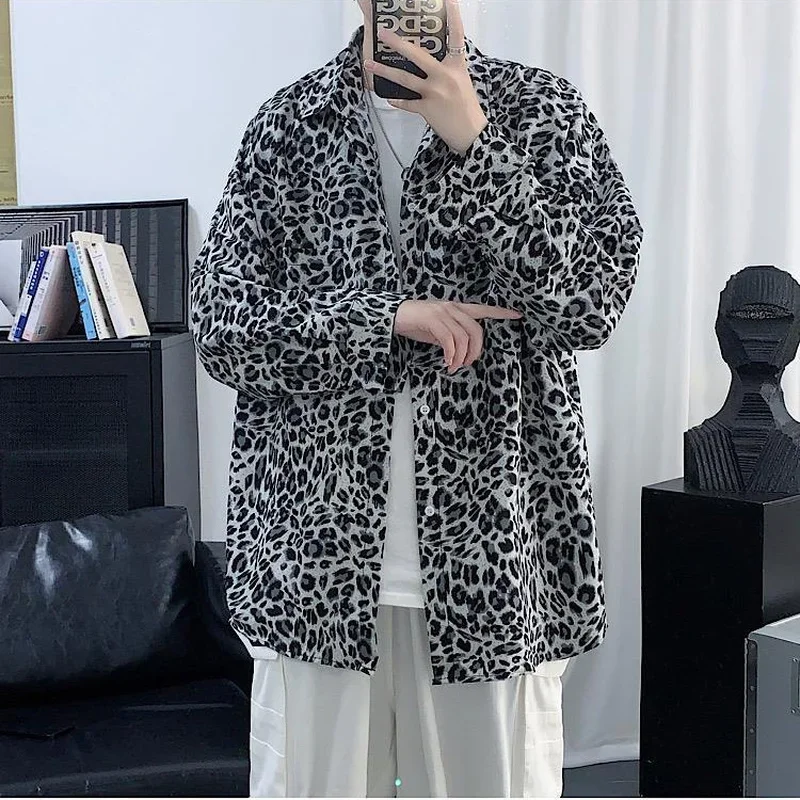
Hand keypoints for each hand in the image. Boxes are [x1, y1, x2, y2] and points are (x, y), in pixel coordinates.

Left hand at [364, 0, 487, 154]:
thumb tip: (429, 63)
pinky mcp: (427, 109)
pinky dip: (398, 100)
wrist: (470, 133)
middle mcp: (444, 76)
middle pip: (417, 55)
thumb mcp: (461, 82)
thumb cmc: (467, 109)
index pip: (456, 36)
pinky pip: (407, 102)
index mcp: (457, 66)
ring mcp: (434, 92)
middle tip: (384, 33)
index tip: (448, 0)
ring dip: (384, 71)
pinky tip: (389, 97)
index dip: (453, 16)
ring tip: (369, 63)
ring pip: (404, 78)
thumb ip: (447, 69)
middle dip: (398, 43)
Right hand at [394, 299, 522, 373]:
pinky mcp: (432, 319)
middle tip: (467, 364)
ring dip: (461, 357)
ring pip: (463, 337)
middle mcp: (452, 308)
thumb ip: (451, 336)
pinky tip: (447, 362)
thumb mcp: (437, 330)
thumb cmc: (414, 323)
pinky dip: (451, 354)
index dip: (500, 312)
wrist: (392, 315)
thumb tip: (460, 352)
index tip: (517, 314)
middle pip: (476, 330)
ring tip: (452, 366)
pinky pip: (449, 339)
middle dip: (475, 350)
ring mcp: (442, 313)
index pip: (483, 309)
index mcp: (456, 309)